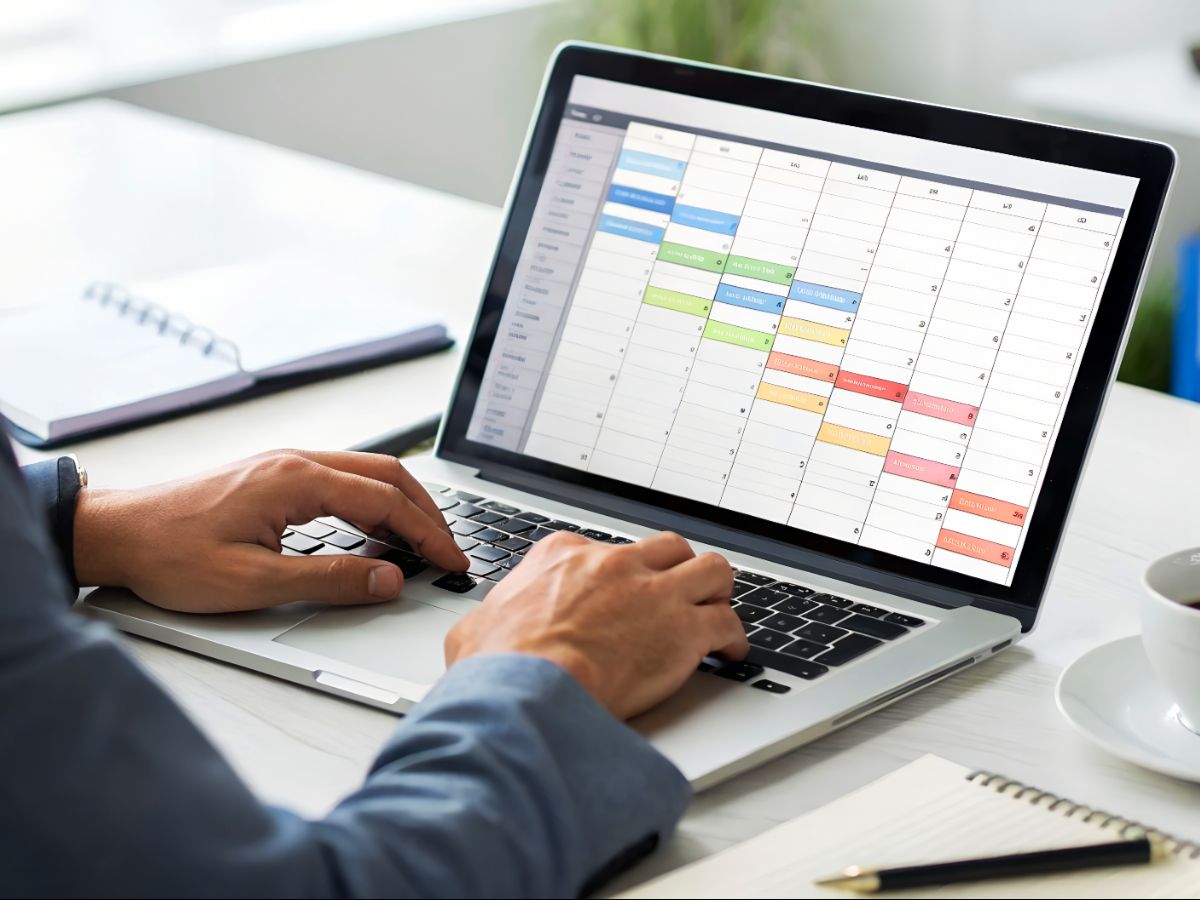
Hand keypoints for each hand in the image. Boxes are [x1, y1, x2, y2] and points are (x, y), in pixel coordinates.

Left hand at [74, 450, 468, 612]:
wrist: (117, 532)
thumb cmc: (171, 555)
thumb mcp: (253, 581)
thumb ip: (329, 579)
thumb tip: (388, 579)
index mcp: (297, 480)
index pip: (386, 501)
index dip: (427, 535)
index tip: (452, 562)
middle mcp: (297, 461)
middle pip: (388, 474)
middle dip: (427, 512)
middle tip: (449, 551)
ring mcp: (286, 464)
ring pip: (367, 472)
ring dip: (403, 504)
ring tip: (423, 542)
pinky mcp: (276, 475)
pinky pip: (344, 478)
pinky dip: (374, 501)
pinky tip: (376, 530)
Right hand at [444, 530, 747, 719]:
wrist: (530, 688)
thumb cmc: (501, 665)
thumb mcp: (474, 629)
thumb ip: (487, 621)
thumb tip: (475, 634)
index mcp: (564, 556)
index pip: (604, 550)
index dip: (619, 576)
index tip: (623, 593)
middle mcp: (614, 564)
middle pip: (667, 548)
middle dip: (676, 570)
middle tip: (678, 594)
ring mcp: (653, 593)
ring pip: (709, 569)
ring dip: (715, 590)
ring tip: (714, 609)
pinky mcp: (683, 629)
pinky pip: (727, 622)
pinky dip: (733, 637)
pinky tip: (729, 651)